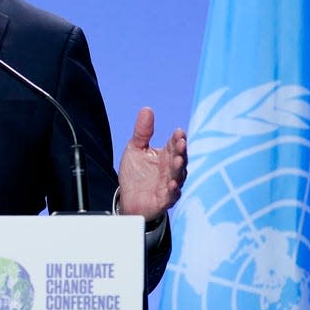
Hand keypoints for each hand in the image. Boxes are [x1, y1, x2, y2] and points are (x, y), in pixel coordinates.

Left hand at [117, 107, 186, 221]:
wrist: (129, 199)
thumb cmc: (136, 174)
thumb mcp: (135, 149)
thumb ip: (142, 132)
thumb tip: (147, 109)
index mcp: (166, 156)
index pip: (174, 145)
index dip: (177, 139)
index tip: (179, 132)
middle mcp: (171, 169)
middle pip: (179, 158)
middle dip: (181, 151)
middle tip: (181, 143)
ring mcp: (169, 184)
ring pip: (178, 176)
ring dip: (179, 168)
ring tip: (178, 160)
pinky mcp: (165, 199)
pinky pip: (172, 195)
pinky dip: (173, 190)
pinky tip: (172, 184)